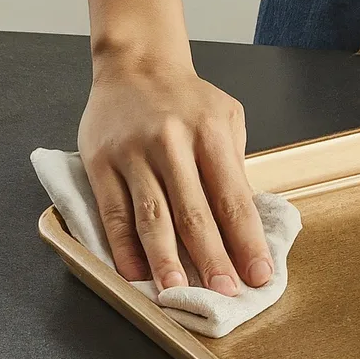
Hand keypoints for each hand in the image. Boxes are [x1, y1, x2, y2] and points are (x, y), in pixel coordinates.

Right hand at [77, 58, 271, 294]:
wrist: (135, 63)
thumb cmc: (187, 98)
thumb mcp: (226, 117)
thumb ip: (233, 165)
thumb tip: (243, 225)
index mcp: (210, 132)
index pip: (233, 197)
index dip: (246, 241)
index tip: (259, 274)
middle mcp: (171, 142)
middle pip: (193, 212)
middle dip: (212, 259)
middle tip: (224, 294)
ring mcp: (133, 152)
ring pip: (150, 217)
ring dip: (165, 260)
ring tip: (178, 294)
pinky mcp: (100, 161)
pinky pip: (112, 212)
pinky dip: (123, 246)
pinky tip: (134, 272)